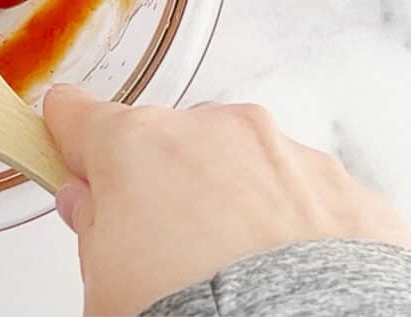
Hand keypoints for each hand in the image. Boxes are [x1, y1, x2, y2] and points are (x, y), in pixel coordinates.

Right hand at [44, 86, 410, 316]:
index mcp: (136, 146)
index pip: (77, 114)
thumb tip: (92, 207)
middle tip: (161, 248)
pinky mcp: (342, 186)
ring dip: (226, 195)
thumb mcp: (104, 288)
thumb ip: (92, 231)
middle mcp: (209, 131)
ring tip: (232, 268)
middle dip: (159, 181)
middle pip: (164, 141)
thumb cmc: (194, 315)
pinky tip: (280, 271)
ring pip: (235, 159)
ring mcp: (280, 152)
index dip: (69, 139)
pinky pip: (298, 189)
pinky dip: (287, 219)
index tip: (72, 155)